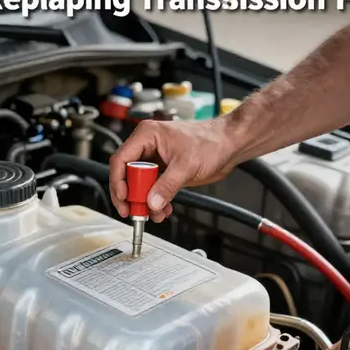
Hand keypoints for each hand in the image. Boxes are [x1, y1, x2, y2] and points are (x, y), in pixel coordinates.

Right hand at [109, 117, 240, 221]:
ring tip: (153, 214)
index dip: (119, 181)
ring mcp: (156, 160)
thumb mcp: (186, 165)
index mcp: (147, 135)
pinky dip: (156, 201)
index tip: (124, 198)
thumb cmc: (212, 141)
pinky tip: (163, 209)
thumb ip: (167, 186)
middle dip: (132, 195)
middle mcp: (148, 146)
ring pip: (140, 185)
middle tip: (136, 211)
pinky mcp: (165, 171)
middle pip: (127, 174)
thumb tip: (152, 202)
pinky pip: (153, 189)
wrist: (230, 145)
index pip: (121, 160)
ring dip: (145, 202)